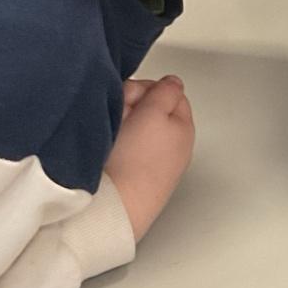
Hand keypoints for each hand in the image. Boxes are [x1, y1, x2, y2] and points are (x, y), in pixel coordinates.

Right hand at [105, 76, 194, 240]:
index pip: (168, 92)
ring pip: (130, 126)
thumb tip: (173, 82)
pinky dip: (110, 142)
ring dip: (117, 123)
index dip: (146, 88)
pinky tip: (103, 150)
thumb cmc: (135, 161)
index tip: (132, 96)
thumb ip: (167, 92)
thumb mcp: (155, 113)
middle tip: (121, 116)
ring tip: (110, 136)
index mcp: (184, 128)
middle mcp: (170, 145)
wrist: (112, 205)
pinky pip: (119, 146)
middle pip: (148, 108)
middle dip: (130, 105)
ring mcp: (150, 161)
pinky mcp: (130, 173)